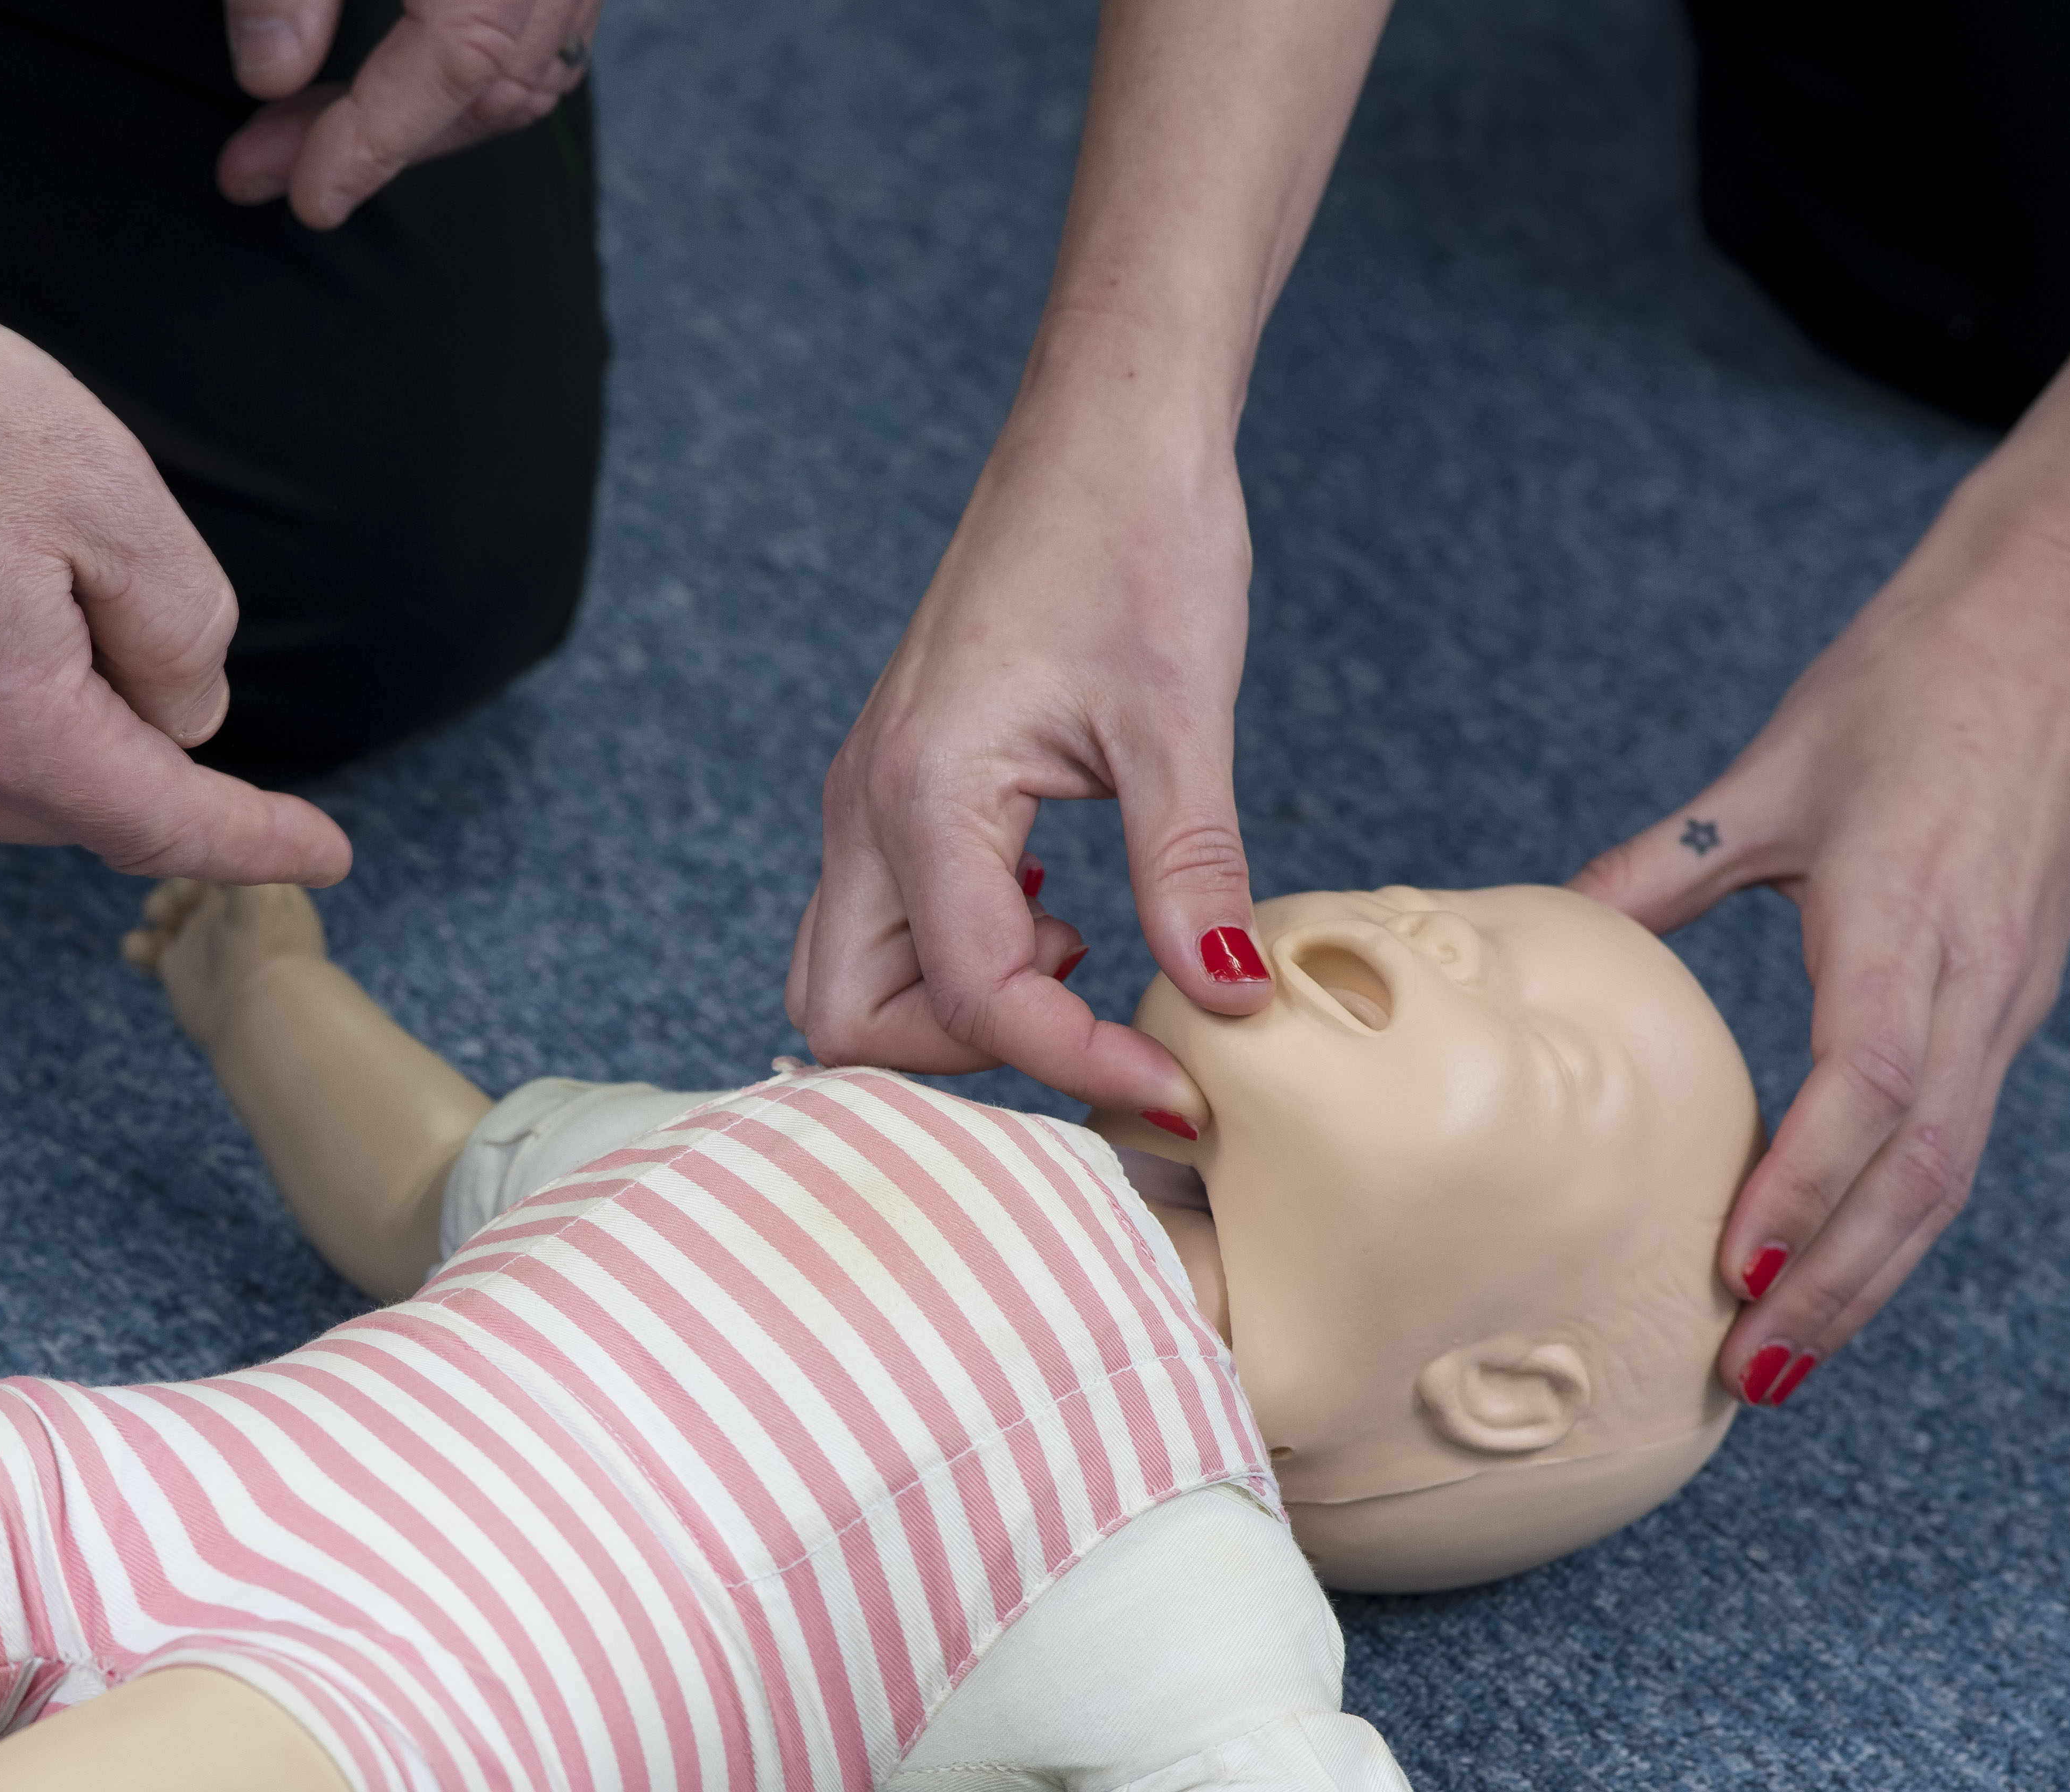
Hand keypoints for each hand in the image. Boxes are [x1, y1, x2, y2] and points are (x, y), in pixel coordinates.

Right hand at [0, 254, 350, 885]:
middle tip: (129, 620)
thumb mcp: (106, 491)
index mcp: (5, 733)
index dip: (255, 841)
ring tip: (8, 577)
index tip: (324, 853)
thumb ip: (179, 625)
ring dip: (36, 716)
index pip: (164, 824)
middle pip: (74, 801)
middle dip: (132, 743)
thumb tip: (184, 715)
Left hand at [216, 0, 598, 228]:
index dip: (377, 137)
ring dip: (426, 122)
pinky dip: (475, 80)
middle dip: (381, 142)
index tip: (307, 195)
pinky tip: (395, 91)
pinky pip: (547, 37)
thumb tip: (270, 75)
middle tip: (267, 164)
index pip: (458, 57)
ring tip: (318, 140)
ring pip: (530, 73)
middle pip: (495, 81)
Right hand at [791, 409, 1270, 1119]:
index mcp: (923, 792)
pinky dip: (959, 959)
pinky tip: (1061, 916)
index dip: (1076, 1063)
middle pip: (846, 1019)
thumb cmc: (1138, 536)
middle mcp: (866, 805)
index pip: (973, 996)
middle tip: (1094, 1036)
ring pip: (852, 977)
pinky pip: (888, 921)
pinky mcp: (898, 787)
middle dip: (967, 1061)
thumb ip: (1191, 873)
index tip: (1180, 1085)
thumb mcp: (1183, 717)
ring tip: (1081, 969)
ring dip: (955, 1013)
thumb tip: (1223, 1003)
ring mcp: (869, 798)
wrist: (1107, 428)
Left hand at [1572, 521, 2069, 1406]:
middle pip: (1917, 1172)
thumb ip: (1664, 866)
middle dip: (1837, 1286)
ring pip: (1947, 1173)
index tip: (1736, 1270)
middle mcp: (1975, 978)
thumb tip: (1558, 926)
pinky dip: (1897, 1217)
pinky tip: (1837, 1267)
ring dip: (1870, 1277)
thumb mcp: (1772, 768)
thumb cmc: (1914, 680)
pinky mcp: (2016, 995)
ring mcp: (2008, 996)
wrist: (2068, 620)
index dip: (1805, 1187)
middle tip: (1750, 1375)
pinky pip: (1957, 1133)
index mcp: (1906, 920)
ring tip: (1788, 1361)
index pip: (1867, 1088)